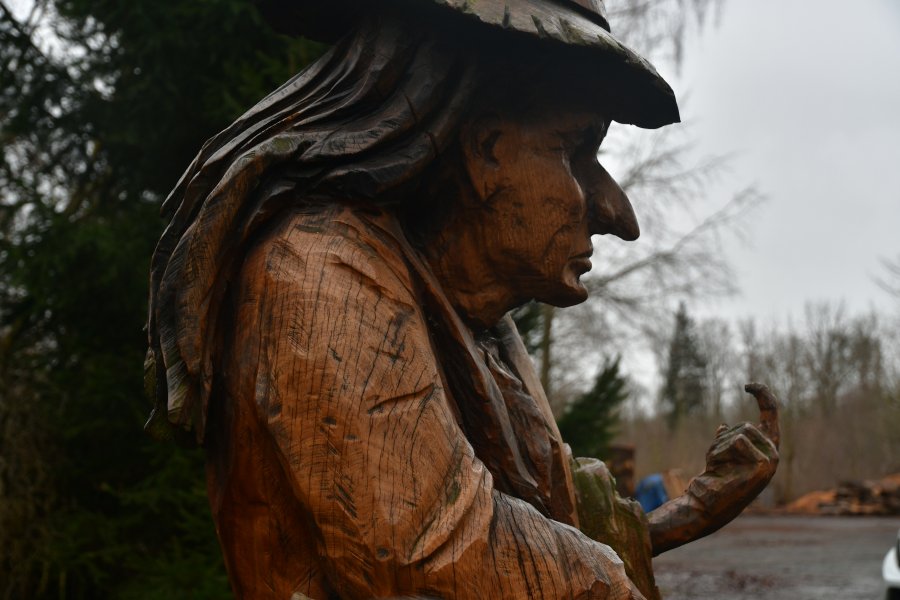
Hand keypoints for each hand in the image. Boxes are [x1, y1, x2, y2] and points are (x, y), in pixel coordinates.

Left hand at [647, 383, 779, 554]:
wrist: (707, 502)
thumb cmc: (713, 479)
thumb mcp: (719, 452)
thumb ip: (728, 439)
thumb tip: (724, 426)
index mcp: (764, 449)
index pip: (770, 415)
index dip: (763, 396)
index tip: (748, 384)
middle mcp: (772, 454)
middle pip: (746, 426)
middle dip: (724, 439)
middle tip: (718, 462)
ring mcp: (771, 460)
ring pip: (740, 432)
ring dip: (720, 446)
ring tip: (720, 467)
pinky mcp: (763, 465)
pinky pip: (737, 441)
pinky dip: (722, 451)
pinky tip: (720, 469)